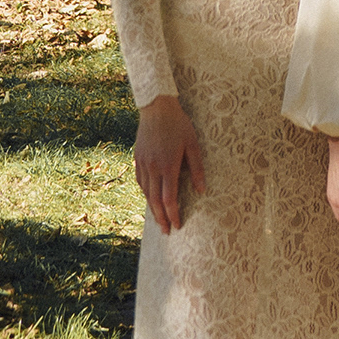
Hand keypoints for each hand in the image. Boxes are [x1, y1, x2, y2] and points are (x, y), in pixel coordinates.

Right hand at [135, 94, 205, 233]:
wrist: (156, 107)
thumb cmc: (178, 124)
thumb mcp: (193, 145)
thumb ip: (197, 169)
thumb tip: (202, 190)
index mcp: (168, 165)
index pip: (169, 198)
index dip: (173, 214)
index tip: (177, 225)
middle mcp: (153, 167)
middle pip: (155, 200)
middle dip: (161, 218)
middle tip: (166, 231)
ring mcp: (143, 163)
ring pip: (146, 192)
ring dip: (152, 208)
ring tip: (158, 219)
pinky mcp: (137, 158)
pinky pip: (140, 181)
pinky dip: (145, 193)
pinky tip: (150, 198)